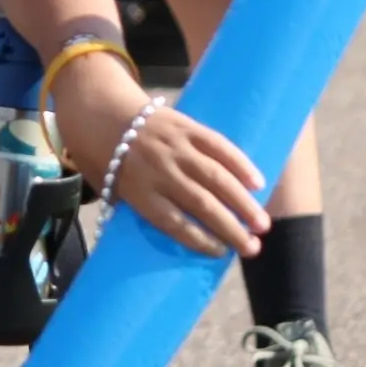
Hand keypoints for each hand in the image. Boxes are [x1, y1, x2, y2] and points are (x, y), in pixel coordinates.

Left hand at [109, 107, 271, 257]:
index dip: (200, 240)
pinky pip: (219, 146)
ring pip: (216, 178)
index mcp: (139, 192)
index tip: (221, 253)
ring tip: (262, 224)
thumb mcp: (113, 191)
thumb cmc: (108, 160)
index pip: (174, 222)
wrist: (103, 112)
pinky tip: (257, 183)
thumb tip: (175, 233)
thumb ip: (139, 210)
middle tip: (253, 248)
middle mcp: (161, 171)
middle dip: (230, 228)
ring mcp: (177, 148)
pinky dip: (240, 164)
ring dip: (243, 203)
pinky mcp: (188, 128)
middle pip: (201, 204)